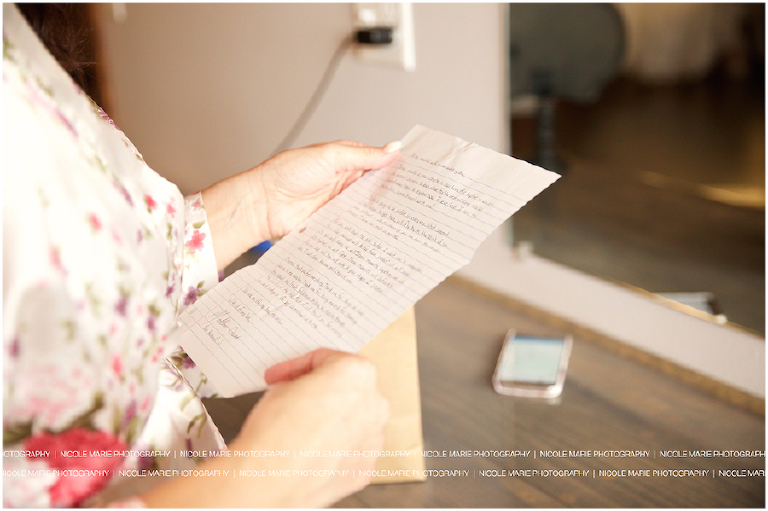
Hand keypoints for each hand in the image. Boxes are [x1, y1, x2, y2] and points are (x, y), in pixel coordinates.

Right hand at [141, 349, 388, 507]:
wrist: (265, 483)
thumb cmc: (269, 430)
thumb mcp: (281, 384)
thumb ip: (303, 372)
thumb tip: (301, 376)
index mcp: (357, 373)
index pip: (330, 356)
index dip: (300, 365)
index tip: (278, 375)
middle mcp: (375, 403)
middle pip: (346, 386)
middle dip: (317, 389)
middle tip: (285, 397)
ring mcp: (372, 438)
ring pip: (352, 416)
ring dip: (327, 416)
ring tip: (292, 426)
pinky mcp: (364, 468)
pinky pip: (351, 446)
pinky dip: (333, 445)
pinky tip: (304, 451)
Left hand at [201, 140, 399, 269]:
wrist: (262, 204)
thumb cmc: (287, 173)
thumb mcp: (330, 156)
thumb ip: (364, 156)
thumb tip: (393, 149)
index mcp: (346, 160)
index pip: (379, 162)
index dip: (397, 168)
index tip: (418, 175)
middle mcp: (344, 182)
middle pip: (376, 187)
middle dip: (393, 193)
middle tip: (415, 200)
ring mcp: (339, 203)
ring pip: (368, 208)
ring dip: (379, 212)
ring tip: (402, 217)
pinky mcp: (333, 222)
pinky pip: (354, 225)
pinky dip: (364, 228)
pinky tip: (378, 231)